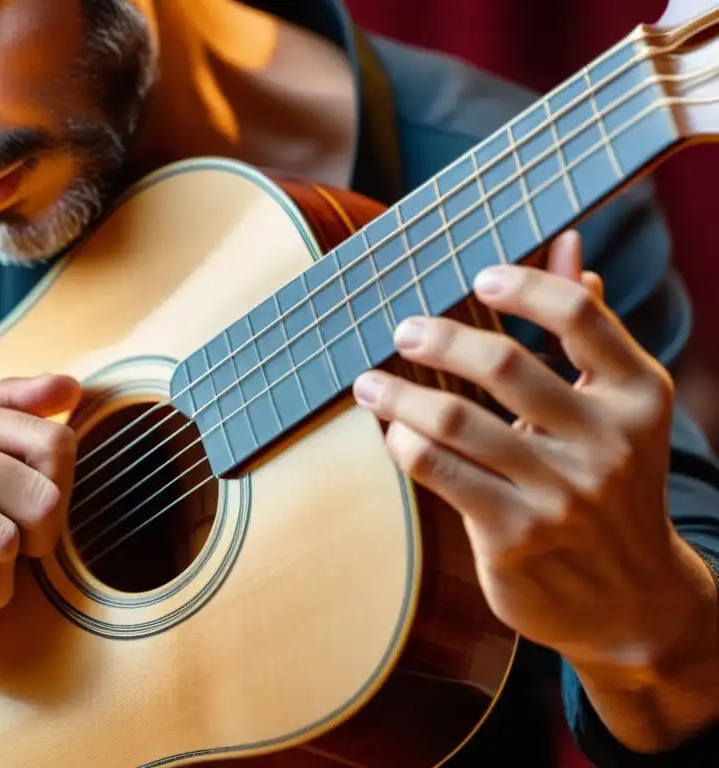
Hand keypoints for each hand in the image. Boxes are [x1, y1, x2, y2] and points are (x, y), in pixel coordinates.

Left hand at [351, 231, 709, 672]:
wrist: (633, 600)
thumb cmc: (613, 484)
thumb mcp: (619, 409)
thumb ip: (590, 329)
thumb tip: (569, 242)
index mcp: (639, 396)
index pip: (580, 314)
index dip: (523, 284)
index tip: (478, 275)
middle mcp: (607, 442)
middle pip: (504, 365)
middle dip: (439, 338)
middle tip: (403, 329)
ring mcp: (561, 495)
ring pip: (455, 421)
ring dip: (398, 392)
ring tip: (368, 382)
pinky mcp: (515, 537)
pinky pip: (438, 471)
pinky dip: (404, 442)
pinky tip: (392, 432)